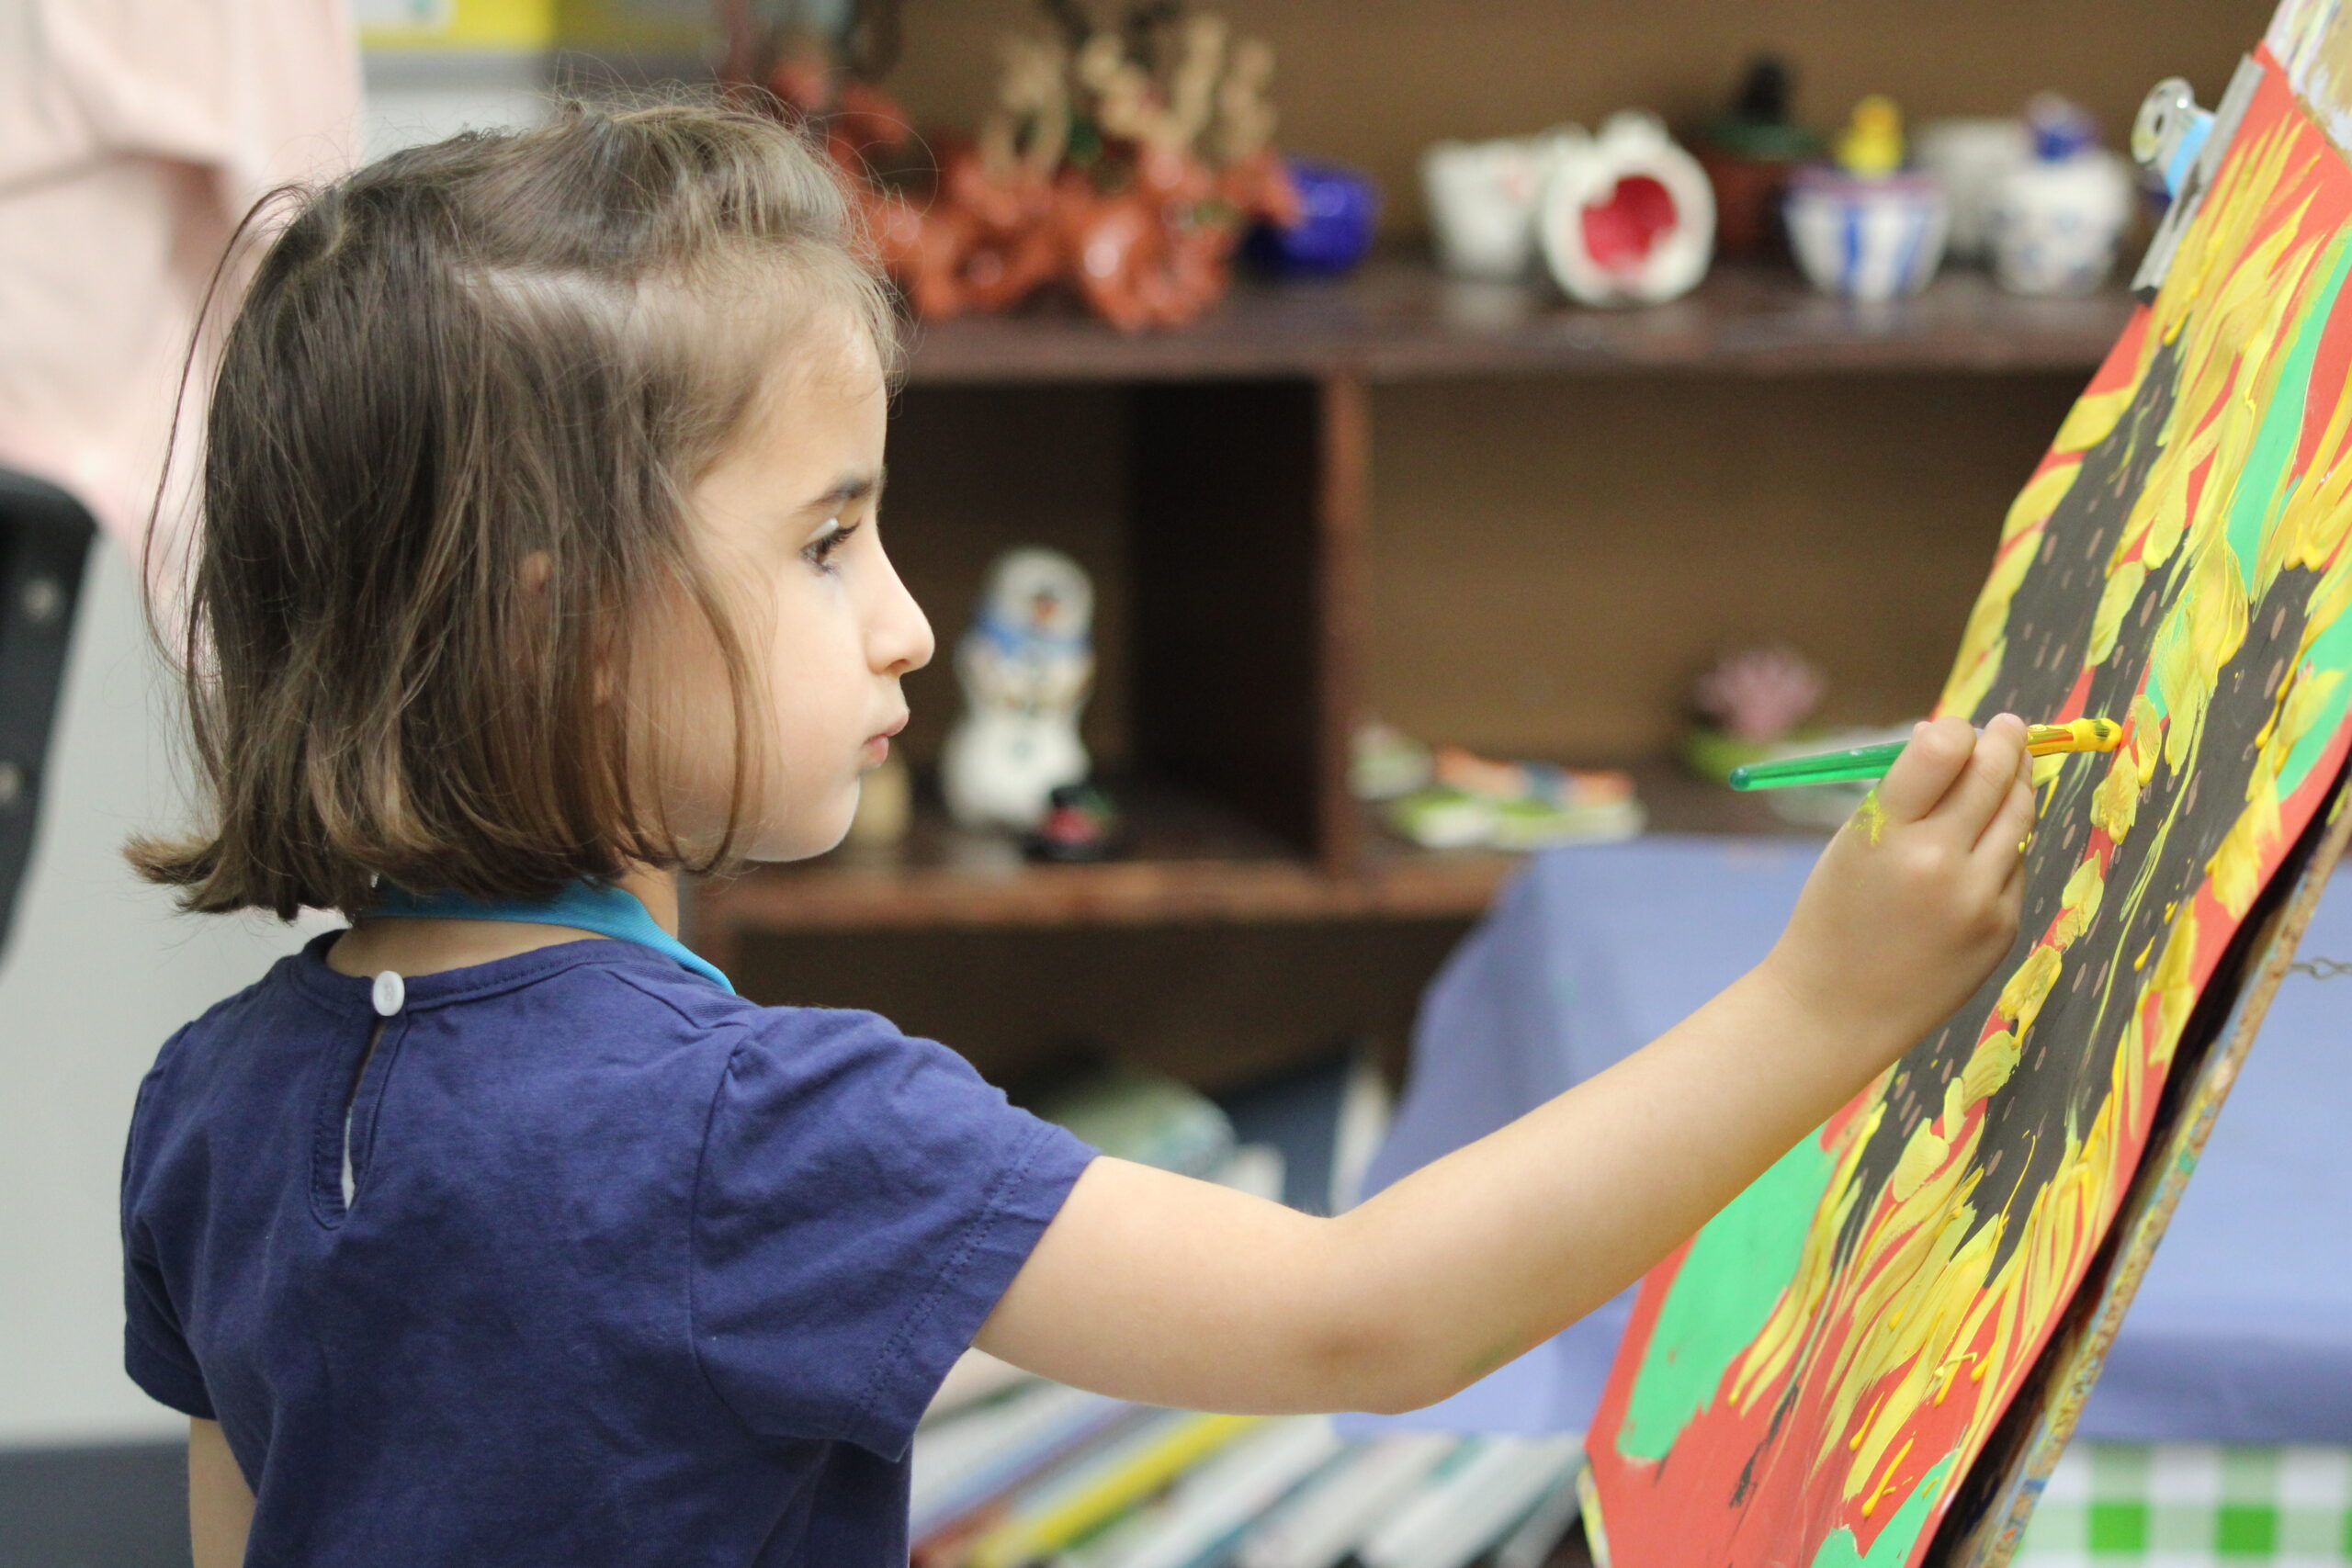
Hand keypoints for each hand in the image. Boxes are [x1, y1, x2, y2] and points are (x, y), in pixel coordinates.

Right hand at [1762, 714, 2034, 1068]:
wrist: (1837, 1008)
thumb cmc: (1836, 915)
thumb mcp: (1852, 844)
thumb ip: (1904, 796)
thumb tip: (1957, 738)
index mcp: (1885, 834)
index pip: (1942, 749)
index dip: (1958, 731)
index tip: (1964, 727)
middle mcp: (1938, 861)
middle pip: (1993, 774)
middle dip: (2005, 741)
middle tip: (2009, 726)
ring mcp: (1977, 897)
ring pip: (2019, 815)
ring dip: (2015, 785)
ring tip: (2009, 770)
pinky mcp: (2002, 926)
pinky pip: (2015, 865)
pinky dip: (2002, 850)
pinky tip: (1977, 857)